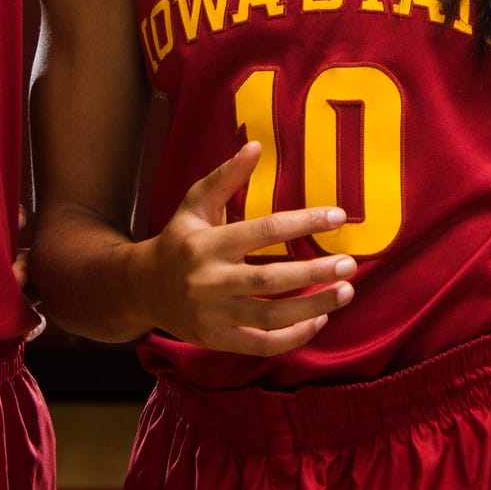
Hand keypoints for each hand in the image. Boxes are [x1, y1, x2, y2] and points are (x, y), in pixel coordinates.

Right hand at [135, 140, 356, 355]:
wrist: (140, 289)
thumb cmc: (177, 239)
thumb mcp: (195, 204)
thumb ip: (226, 176)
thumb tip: (255, 144)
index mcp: (207, 243)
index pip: (263, 230)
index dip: (303, 223)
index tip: (339, 216)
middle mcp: (208, 280)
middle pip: (269, 279)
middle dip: (313, 272)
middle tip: (350, 264)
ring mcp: (212, 314)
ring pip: (269, 316)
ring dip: (312, 306)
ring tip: (346, 292)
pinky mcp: (215, 340)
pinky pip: (259, 344)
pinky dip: (292, 338)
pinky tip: (318, 320)